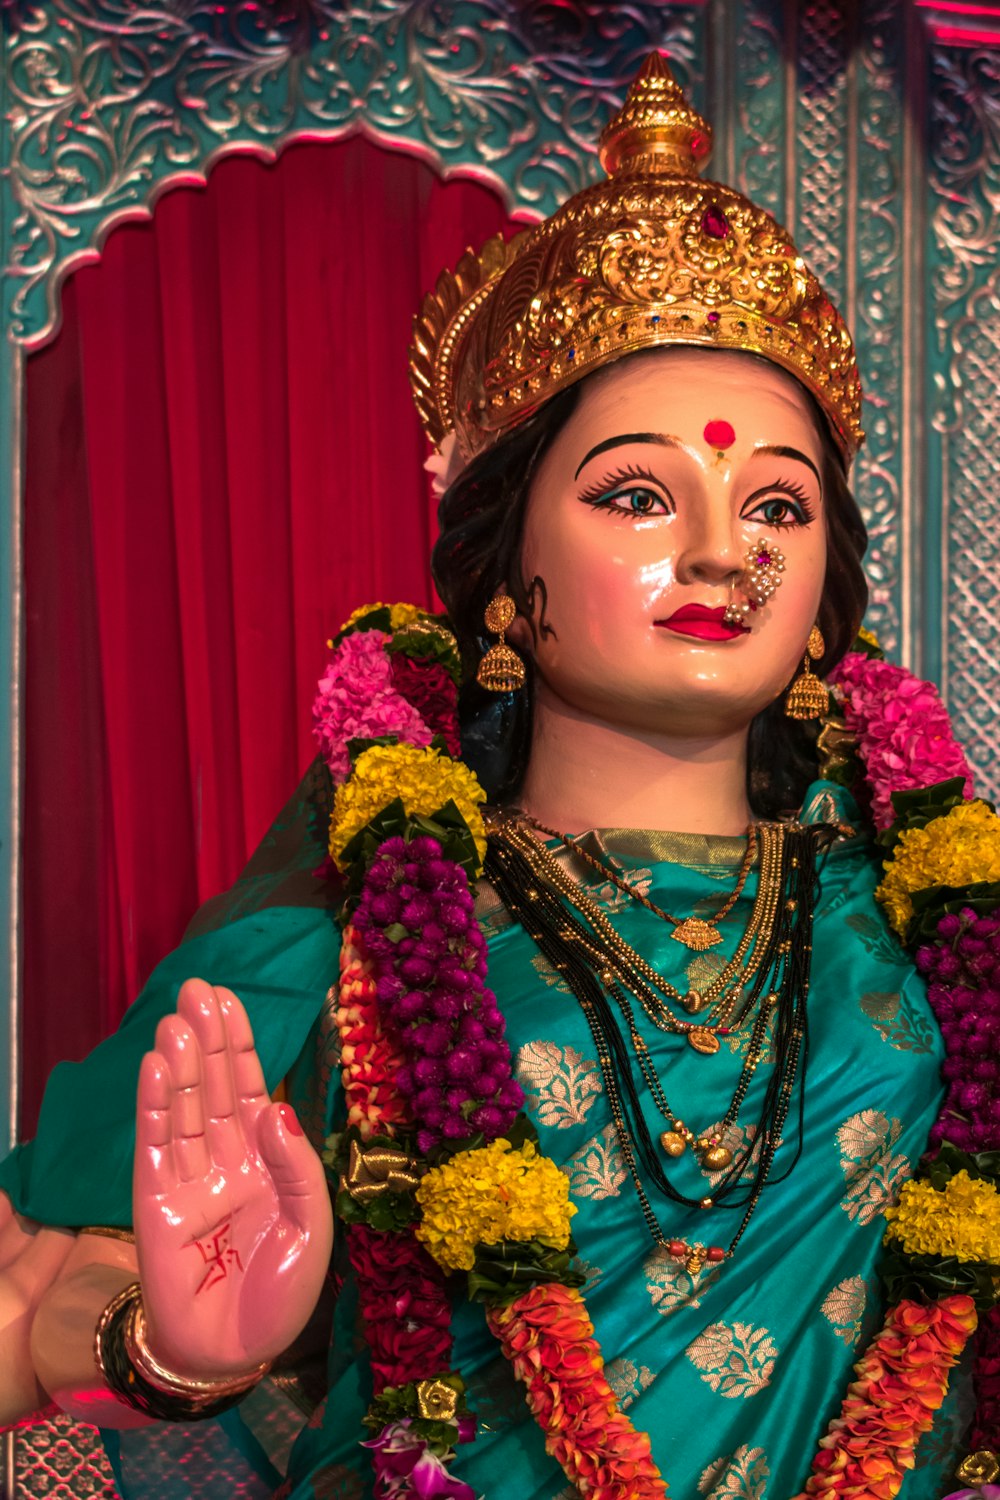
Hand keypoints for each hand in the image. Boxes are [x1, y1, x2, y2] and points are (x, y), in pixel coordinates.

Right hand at [134, 979, 332, 1379]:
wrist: (238, 1353)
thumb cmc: (280, 1293)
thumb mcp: (311, 1225)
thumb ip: (296, 1165)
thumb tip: (272, 1109)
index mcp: (264, 1159)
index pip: (248, 1088)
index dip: (238, 1044)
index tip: (227, 998)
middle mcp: (225, 1159)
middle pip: (212, 1086)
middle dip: (205, 1038)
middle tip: (196, 988)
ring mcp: (189, 1180)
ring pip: (183, 1109)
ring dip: (179, 1064)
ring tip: (176, 1022)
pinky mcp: (157, 1205)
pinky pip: (156, 1148)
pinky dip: (154, 1106)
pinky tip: (154, 1068)